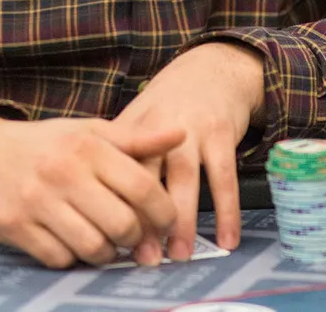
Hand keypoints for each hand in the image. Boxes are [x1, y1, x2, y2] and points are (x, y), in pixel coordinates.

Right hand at [0, 114, 181, 268]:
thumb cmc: (41, 144)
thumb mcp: (87, 132)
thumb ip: (135, 139)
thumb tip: (181, 133)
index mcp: (86, 146)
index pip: (142, 187)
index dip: (162, 213)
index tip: (165, 223)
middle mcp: (63, 172)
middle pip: (122, 224)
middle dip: (135, 239)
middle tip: (132, 237)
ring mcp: (36, 201)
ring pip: (92, 247)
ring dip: (105, 252)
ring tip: (103, 241)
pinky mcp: (14, 226)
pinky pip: (59, 258)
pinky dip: (70, 257)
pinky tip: (70, 242)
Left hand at [111, 42, 264, 262]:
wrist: (211, 68)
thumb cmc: (169, 105)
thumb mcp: (138, 121)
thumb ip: (120, 157)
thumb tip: (97, 206)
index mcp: (131, 128)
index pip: (116, 172)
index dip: (113, 206)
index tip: (112, 241)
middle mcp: (156, 128)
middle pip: (147, 177)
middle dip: (144, 219)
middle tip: (144, 257)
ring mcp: (191, 129)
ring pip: (185, 179)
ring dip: (183, 220)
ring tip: (180, 254)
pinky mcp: (221, 133)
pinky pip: (225, 178)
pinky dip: (227, 211)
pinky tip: (227, 239)